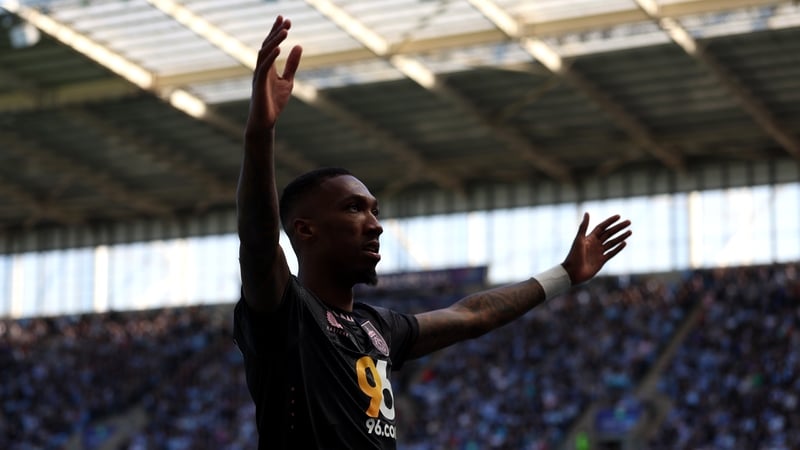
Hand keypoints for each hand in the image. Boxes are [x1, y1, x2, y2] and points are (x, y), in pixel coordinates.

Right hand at [247, 16, 302, 131]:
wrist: (266, 122)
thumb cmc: (274, 103)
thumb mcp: (288, 81)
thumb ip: (292, 64)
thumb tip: (299, 45)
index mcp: (267, 67)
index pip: (271, 45)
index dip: (276, 31)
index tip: (284, 19)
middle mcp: (261, 68)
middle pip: (267, 45)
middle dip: (276, 32)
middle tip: (286, 20)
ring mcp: (259, 75)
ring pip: (264, 54)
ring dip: (274, 42)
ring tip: (285, 31)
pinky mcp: (259, 84)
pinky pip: (263, 68)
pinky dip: (271, 57)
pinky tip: (279, 49)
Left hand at [562, 213, 630, 283]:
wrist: (573, 272)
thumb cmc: (574, 255)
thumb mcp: (579, 239)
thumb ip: (583, 226)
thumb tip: (587, 212)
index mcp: (589, 238)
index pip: (602, 227)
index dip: (610, 221)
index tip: (619, 216)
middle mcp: (595, 244)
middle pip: (609, 233)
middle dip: (619, 228)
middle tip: (629, 222)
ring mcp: (599, 252)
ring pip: (612, 242)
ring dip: (621, 237)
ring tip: (630, 231)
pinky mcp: (601, 261)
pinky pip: (612, 253)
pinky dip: (618, 248)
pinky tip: (625, 243)